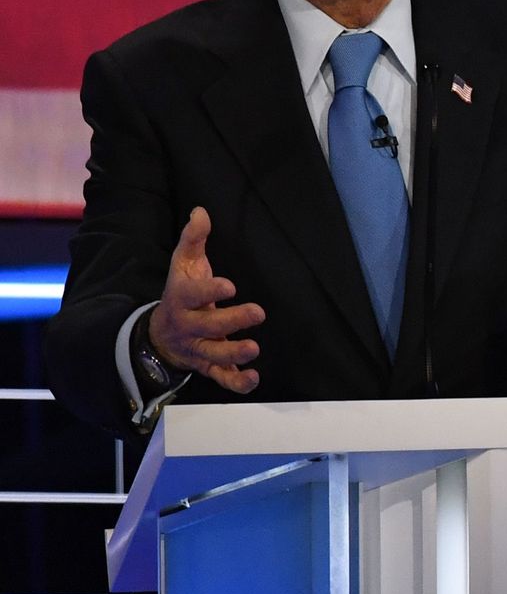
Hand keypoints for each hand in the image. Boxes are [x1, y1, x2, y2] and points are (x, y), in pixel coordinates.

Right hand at [150, 207, 263, 393]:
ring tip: (253, 348)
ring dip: (233, 354)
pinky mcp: (207, 367)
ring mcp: (197, 349)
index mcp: (181, 299)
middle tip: (257, 312)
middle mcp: (189, 326)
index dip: (209, 290)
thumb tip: (202, 211)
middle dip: (231, 321)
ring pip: (213, 355)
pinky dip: (235, 382)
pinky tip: (253, 378)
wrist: (162, 334)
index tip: (230, 285)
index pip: (191, 294)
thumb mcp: (184, 265)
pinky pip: (220, 378)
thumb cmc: (182, 293)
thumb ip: (193, 240)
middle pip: (207, 326)